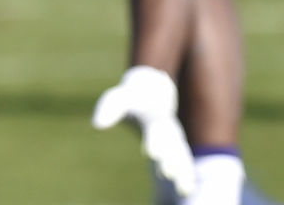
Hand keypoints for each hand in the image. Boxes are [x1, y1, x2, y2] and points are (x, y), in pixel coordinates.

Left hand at [92, 65, 195, 195]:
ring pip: (181, 157)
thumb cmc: (130, 98)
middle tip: (167, 173)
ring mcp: (175, 139)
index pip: (155, 129)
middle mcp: (168, 128)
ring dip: (182, 172)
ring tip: (183, 190)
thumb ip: (109, 109)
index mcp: (154, 115)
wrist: (153, 92)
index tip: (150, 154)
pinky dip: (186, 176)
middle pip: (171, 145)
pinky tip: (185, 192)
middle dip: (169, 159)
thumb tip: (97, 125)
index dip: (153, 141)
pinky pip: (183, 163)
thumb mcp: (117, 98)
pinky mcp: (176, 149)